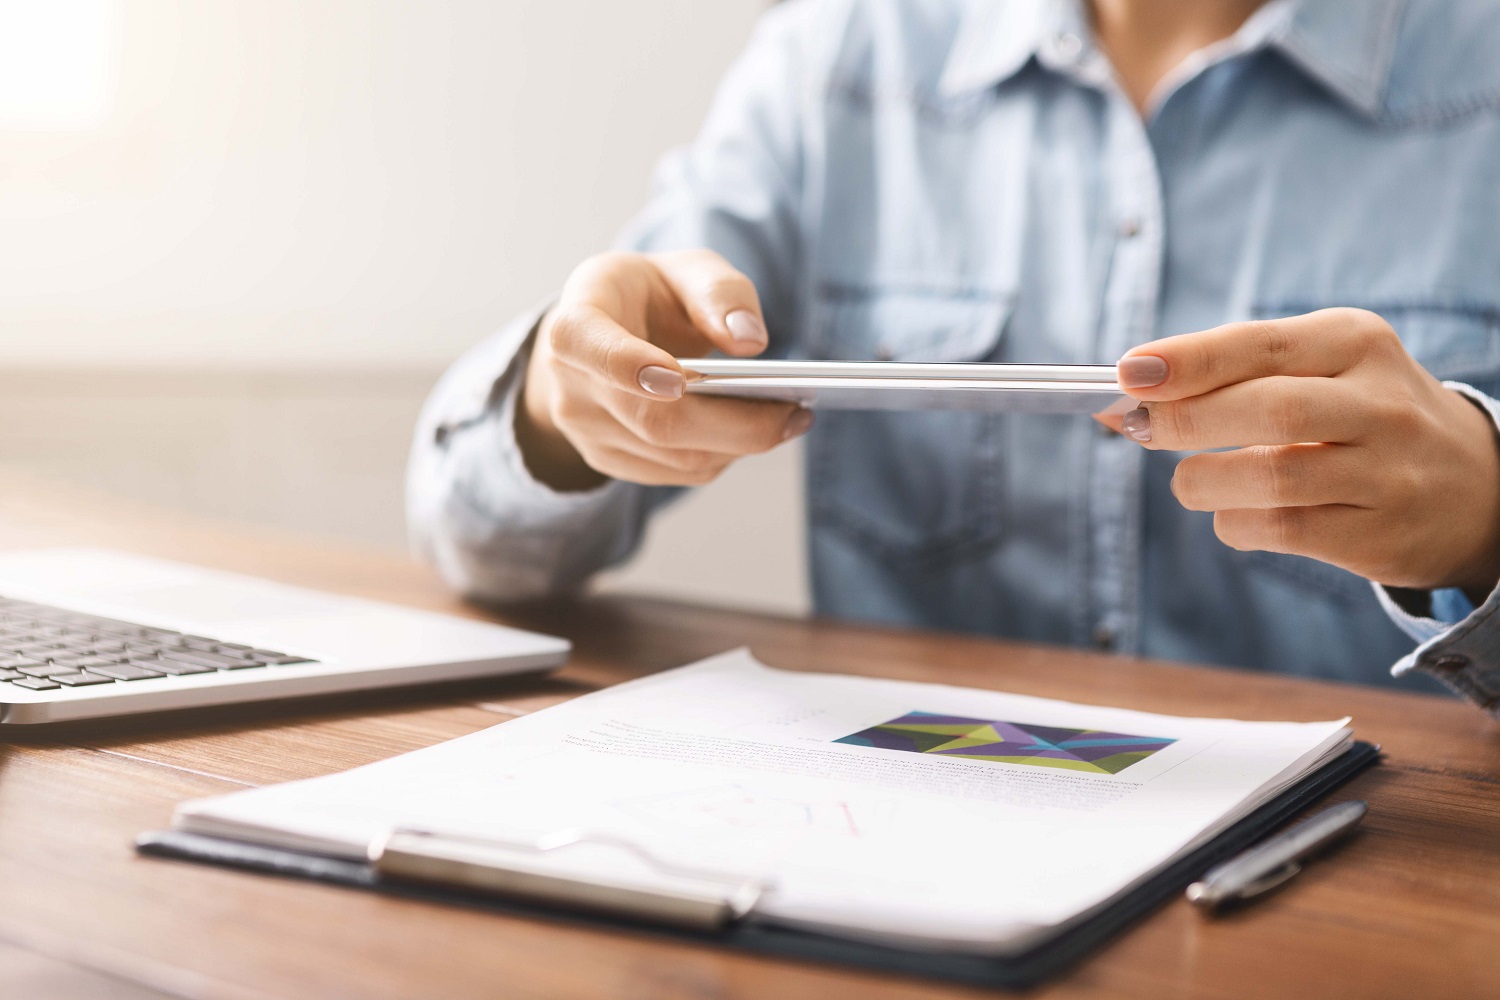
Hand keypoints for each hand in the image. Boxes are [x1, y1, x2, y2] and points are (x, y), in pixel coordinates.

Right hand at [517, 250, 810, 490]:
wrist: (607, 334)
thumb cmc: (649, 295)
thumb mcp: (684, 270)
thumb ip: (718, 291)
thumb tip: (750, 341)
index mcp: (576, 321)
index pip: (584, 345)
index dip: (628, 365)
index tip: (680, 378)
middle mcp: (570, 384)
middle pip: (652, 420)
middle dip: (732, 423)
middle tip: (794, 413)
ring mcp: (586, 431)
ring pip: (672, 456)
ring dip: (738, 443)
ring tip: (789, 418)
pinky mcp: (610, 460)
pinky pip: (677, 472)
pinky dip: (723, 454)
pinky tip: (754, 431)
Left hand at [1107, 308, 1499, 597]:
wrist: (1475, 489)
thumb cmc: (1360, 418)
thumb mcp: (1317, 371)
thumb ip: (1227, 376)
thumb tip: (1124, 395)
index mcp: (1356, 342)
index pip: (1260, 344)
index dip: (1188, 361)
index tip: (1128, 373)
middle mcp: (1381, 402)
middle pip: (1266, 409)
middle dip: (1185, 420)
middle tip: (1142, 429)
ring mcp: (1386, 471)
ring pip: (1270, 476)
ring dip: (1201, 480)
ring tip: (1190, 480)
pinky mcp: (1378, 534)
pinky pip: (1279, 528)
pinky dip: (1233, 522)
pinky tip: (1234, 512)